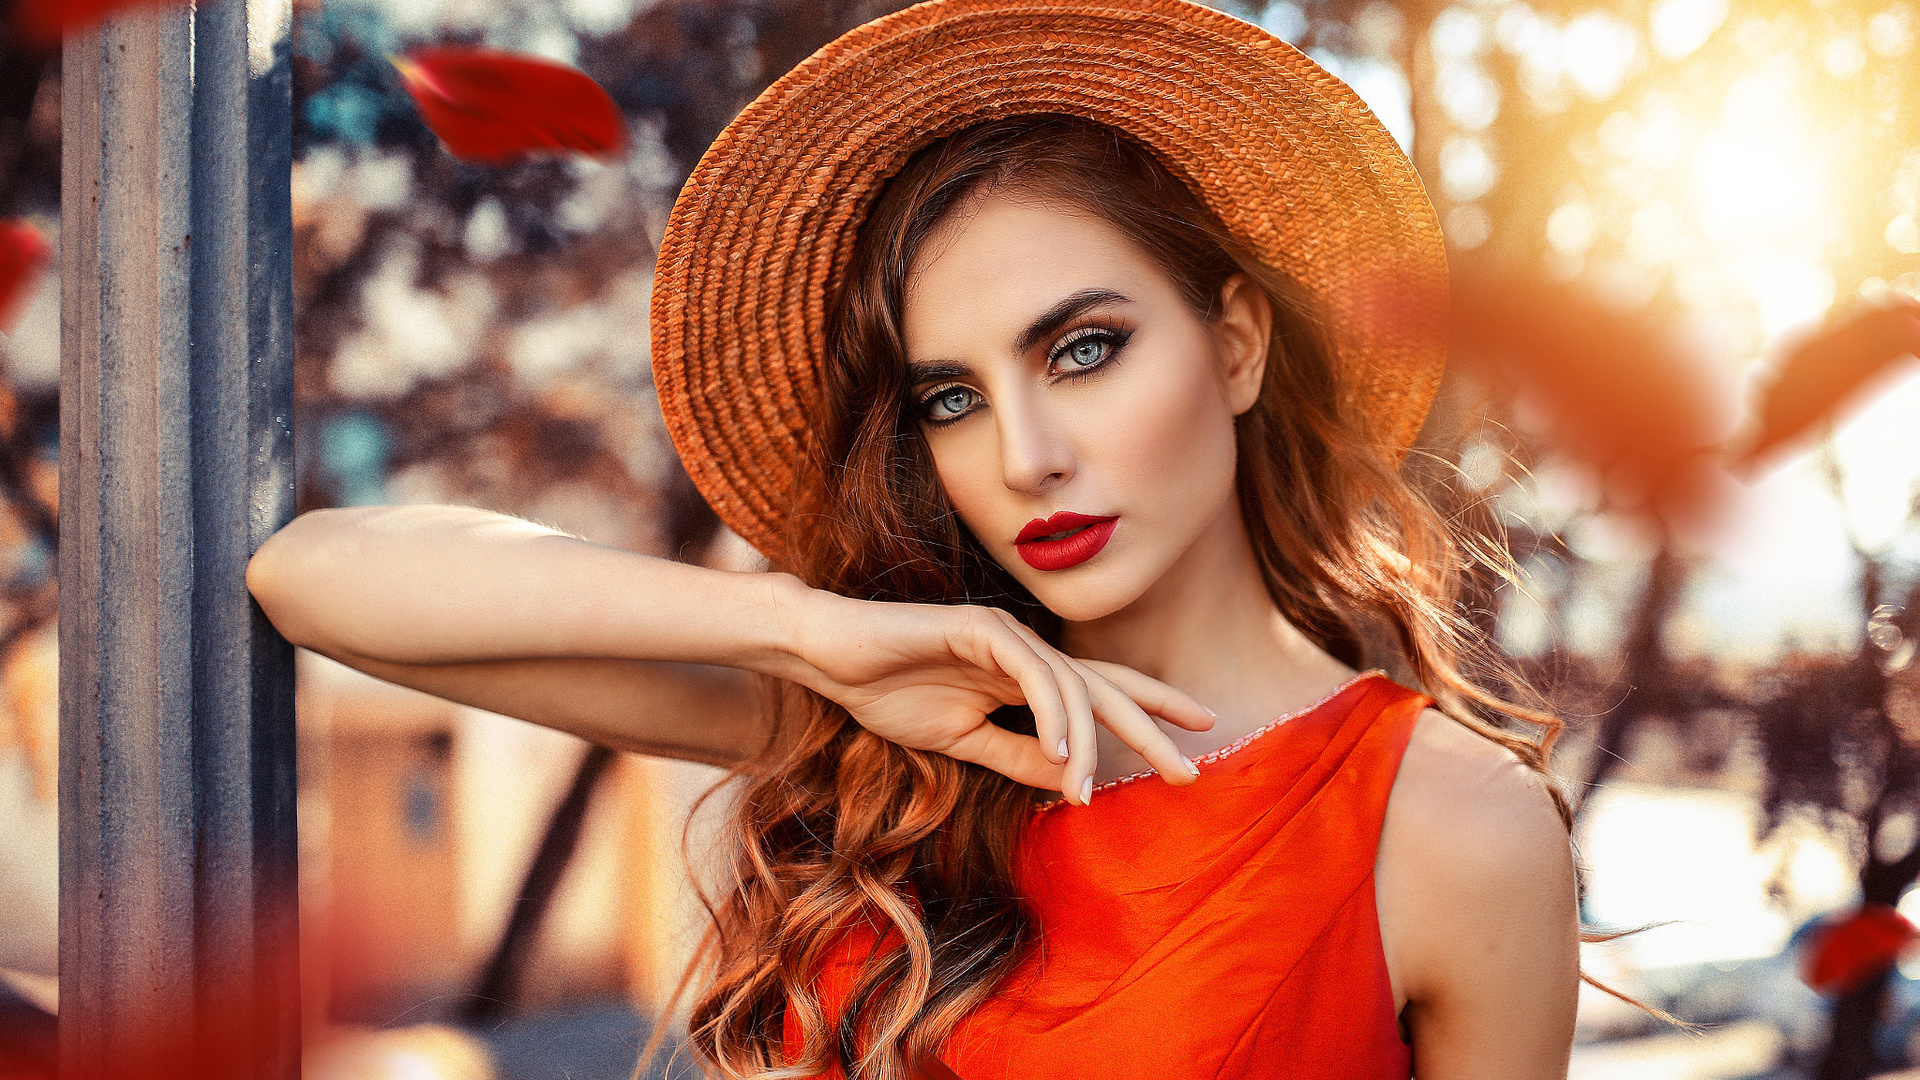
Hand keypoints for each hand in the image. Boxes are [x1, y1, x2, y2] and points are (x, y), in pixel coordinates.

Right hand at [787, 592, 1214, 805]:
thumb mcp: (964, 741)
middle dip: (1150, 727)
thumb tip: (1069, 781)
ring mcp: (1006, 636)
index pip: (1100, 692)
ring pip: (1072, 686)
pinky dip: (1051, 712)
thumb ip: (1017, 755)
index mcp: (1025, 676)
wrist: (832, 657)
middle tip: (1189, 769)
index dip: (1148, 712)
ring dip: (1086, 744)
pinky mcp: (980, 629)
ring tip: (1089, 789)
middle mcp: (1027, 651)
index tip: (1194, 740)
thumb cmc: (890, 692)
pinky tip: (1062, 749)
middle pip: (1104, 687)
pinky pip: (1032, 673)